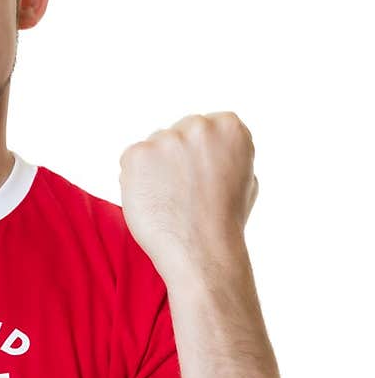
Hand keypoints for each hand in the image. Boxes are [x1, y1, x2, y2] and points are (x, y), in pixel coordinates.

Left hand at [119, 111, 258, 278]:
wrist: (203, 252)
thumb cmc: (225, 223)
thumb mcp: (246, 178)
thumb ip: (227, 154)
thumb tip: (213, 148)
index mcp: (229, 125)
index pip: (204, 129)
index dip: (199, 158)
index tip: (202, 180)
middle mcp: (199, 125)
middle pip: (176, 135)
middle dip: (175, 160)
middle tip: (182, 195)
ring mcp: (166, 138)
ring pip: (152, 150)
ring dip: (154, 171)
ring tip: (168, 202)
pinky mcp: (137, 154)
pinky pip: (130, 163)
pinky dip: (135, 182)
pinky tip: (152, 202)